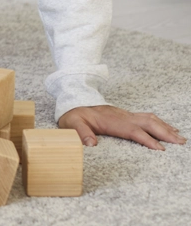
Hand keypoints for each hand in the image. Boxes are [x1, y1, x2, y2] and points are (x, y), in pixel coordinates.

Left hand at [58, 105, 185, 149]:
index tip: (160, 149)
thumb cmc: (73, 115)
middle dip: (164, 132)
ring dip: (165, 127)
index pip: (132, 130)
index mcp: (110, 121)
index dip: (147, 139)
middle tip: (180, 143)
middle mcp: (122, 116)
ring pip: (149, 118)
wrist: (73, 102)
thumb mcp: (72, 124)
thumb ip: (81, 133)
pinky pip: (147, 118)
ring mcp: (125, 114)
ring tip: (180, 137)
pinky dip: (160, 123)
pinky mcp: (126, 115)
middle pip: (147, 122)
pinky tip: (168, 129)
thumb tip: (91, 144)